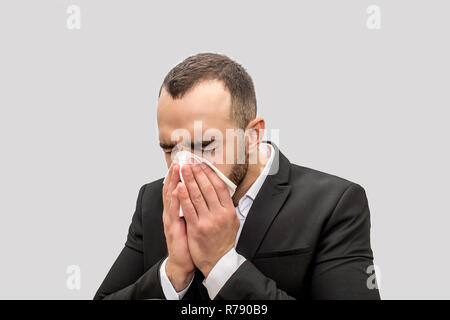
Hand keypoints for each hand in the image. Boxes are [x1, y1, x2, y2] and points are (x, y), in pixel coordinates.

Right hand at [162, 163, 194, 290]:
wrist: (182, 262)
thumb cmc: (189, 241)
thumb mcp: (191, 221)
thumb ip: (193, 208)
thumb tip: (201, 194)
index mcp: (176, 210)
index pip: (177, 188)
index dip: (179, 175)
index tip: (184, 161)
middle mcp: (171, 212)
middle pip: (172, 188)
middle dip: (176, 173)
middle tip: (180, 159)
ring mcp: (170, 220)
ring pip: (170, 196)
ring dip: (173, 181)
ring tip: (176, 168)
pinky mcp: (172, 228)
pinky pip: (173, 211)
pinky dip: (175, 199)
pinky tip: (177, 189)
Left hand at [177, 163, 239, 277]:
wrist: (219, 261)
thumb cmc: (224, 240)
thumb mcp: (233, 221)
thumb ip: (227, 206)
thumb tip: (222, 189)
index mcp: (229, 210)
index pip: (220, 187)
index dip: (210, 174)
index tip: (202, 165)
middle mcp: (220, 214)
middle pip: (207, 188)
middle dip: (197, 173)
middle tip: (190, 163)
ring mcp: (208, 221)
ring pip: (197, 195)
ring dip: (188, 180)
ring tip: (183, 169)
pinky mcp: (197, 228)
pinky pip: (188, 209)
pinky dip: (183, 196)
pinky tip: (179, 186)